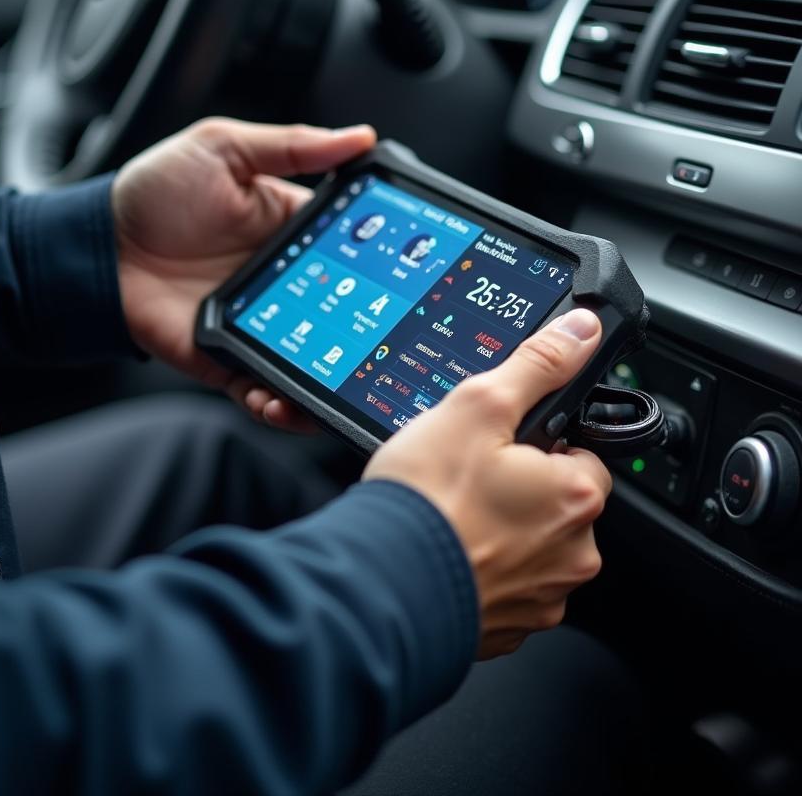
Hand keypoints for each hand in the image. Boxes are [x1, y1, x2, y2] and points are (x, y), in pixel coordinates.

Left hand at [111, 117, 376, 430]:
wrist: (98, 248)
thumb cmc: (154, 194)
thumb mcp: (223, 149)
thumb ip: (293, 145)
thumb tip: (362, 138)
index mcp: (290, 230)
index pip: (353, 250)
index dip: (385, 264)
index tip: (416, 275)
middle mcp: (284, 281)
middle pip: (345, 313)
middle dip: (371, 332)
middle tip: (393, 344)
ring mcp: (259, 324)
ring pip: (314, 360)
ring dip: (332, 378)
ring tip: (349, 390)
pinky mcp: (227, 359)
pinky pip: (262, 389)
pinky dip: (278, 406)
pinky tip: (286, 406)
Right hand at [364, 308, 611, 658]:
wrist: (380, 583)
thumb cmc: (427, 500)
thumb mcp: (478, 406)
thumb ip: (536, 366)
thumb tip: (580, 333)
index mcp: (576, 495)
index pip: (579, 455)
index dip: (535, 444)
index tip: (497, 447)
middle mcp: (573, 554)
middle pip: (554, 502)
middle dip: (518, 488)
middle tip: (465, 478)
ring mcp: (541, 597)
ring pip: (530, 546)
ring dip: (500, 531)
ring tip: (449, 515)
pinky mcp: (507, 628)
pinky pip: (504, 587)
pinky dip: (481, 570)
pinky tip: (446, 551)